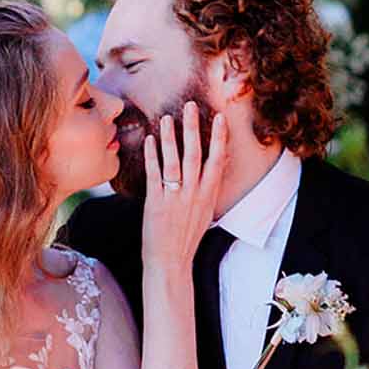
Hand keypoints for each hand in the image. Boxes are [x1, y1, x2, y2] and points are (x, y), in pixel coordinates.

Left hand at [141, 103, 229, 272]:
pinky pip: (154, 175)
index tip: (220, 118)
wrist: (171, 262)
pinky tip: (149, 140)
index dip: (219, 138)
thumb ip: (207, 188)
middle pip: (195, 155)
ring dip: (170, 138)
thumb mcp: (205, 212)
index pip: (217, 161)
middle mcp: (194, 194)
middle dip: (193, 128)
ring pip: (174, 161)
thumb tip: (215, 167)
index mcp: (208, 195)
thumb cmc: (186, 237)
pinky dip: (152, 156)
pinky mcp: (156, 203)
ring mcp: (175, 198)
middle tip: (190, 106)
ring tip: (167, 118)